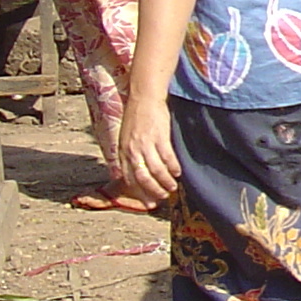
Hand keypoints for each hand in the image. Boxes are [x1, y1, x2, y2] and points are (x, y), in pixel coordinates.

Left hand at [117, 93, 179, 208]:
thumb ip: (129, 154)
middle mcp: (132, 150)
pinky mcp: (159, 137)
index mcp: (123, 151)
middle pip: (141, 178)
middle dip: (152, 191)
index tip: (149, 203)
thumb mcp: (126, 137)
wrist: (144, 98)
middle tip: (162, 198)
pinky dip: (173, 167)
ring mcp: (145, 144)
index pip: (129, 179)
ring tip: (172, 188)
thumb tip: (136, 170)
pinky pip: (167, 157)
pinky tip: (178, 173)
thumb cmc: (137, 117)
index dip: (139, 193)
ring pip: (155, 170)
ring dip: (164, 182)